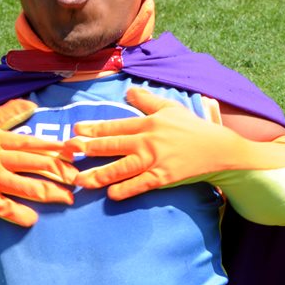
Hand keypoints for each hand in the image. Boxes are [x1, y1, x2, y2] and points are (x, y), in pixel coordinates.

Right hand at [0, 99, 77, 226]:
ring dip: (47, 193)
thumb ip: (7, 114)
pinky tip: (33, 219)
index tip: (76, 153)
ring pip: (22, 186)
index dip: (56, 148)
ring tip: (67, 198)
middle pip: (34, 164)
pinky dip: (17, 214)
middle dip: (60, 172)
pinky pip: (0, 207)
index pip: (33, 143)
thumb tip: (32, 104)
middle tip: (79, 179)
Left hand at [69, 88, 279, 200]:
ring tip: (80, 180)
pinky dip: (125, 190)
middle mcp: (148, 141)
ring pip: (121, 168)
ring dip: (99, 174)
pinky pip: (139, 185)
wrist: (218, 149)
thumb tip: (128, 90)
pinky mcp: (163, 177)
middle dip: (88, 149)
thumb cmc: (193, 128)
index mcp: (148, 123)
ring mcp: (155, 160)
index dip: (94, 129)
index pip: (115, 126)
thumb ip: (147, 100)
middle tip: (67, 153)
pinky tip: (111, 194)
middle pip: (112, 145)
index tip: (75, 131)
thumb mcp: (170, 108)